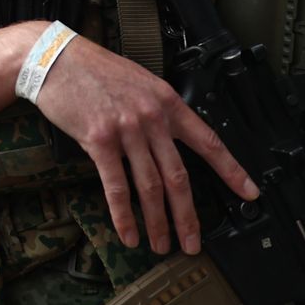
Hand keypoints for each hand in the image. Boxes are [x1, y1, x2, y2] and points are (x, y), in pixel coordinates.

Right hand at [32, 34, 258, 254]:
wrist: (56, 59)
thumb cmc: (94, 70)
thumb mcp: (140, 82)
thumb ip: (158, 110)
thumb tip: (168, 142)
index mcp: (167, 102)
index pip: (209, 142)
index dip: (231, 171)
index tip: (249, 193)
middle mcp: (152, 118)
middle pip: (178, 177)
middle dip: (187, 216)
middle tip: (193, 243)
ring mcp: (127, 130)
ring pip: (150, 187)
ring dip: (158, 222)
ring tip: (161, 244)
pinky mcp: (99, 141)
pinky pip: (117, 187)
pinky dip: (124, 216)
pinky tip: (129, 234)